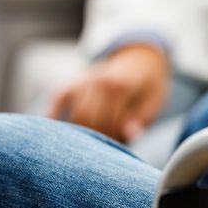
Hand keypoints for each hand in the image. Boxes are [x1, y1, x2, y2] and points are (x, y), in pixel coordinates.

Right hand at [46, 44, 169, 142]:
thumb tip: (130, 134)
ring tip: (91, 145)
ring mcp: (84, 80)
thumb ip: (143, 117)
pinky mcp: (73, 82)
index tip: (121, 146)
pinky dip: (52, 115)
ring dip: (82, 134)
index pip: (111, 122)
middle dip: (98, 138)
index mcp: (121, 85)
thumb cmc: (148, 84)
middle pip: (91, 120)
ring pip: (76, 114)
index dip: (115, 139)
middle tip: (105, 150)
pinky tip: (52, 134)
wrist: (139, 57)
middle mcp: (98, 81)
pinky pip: (58, 99)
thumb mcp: (155, 99)